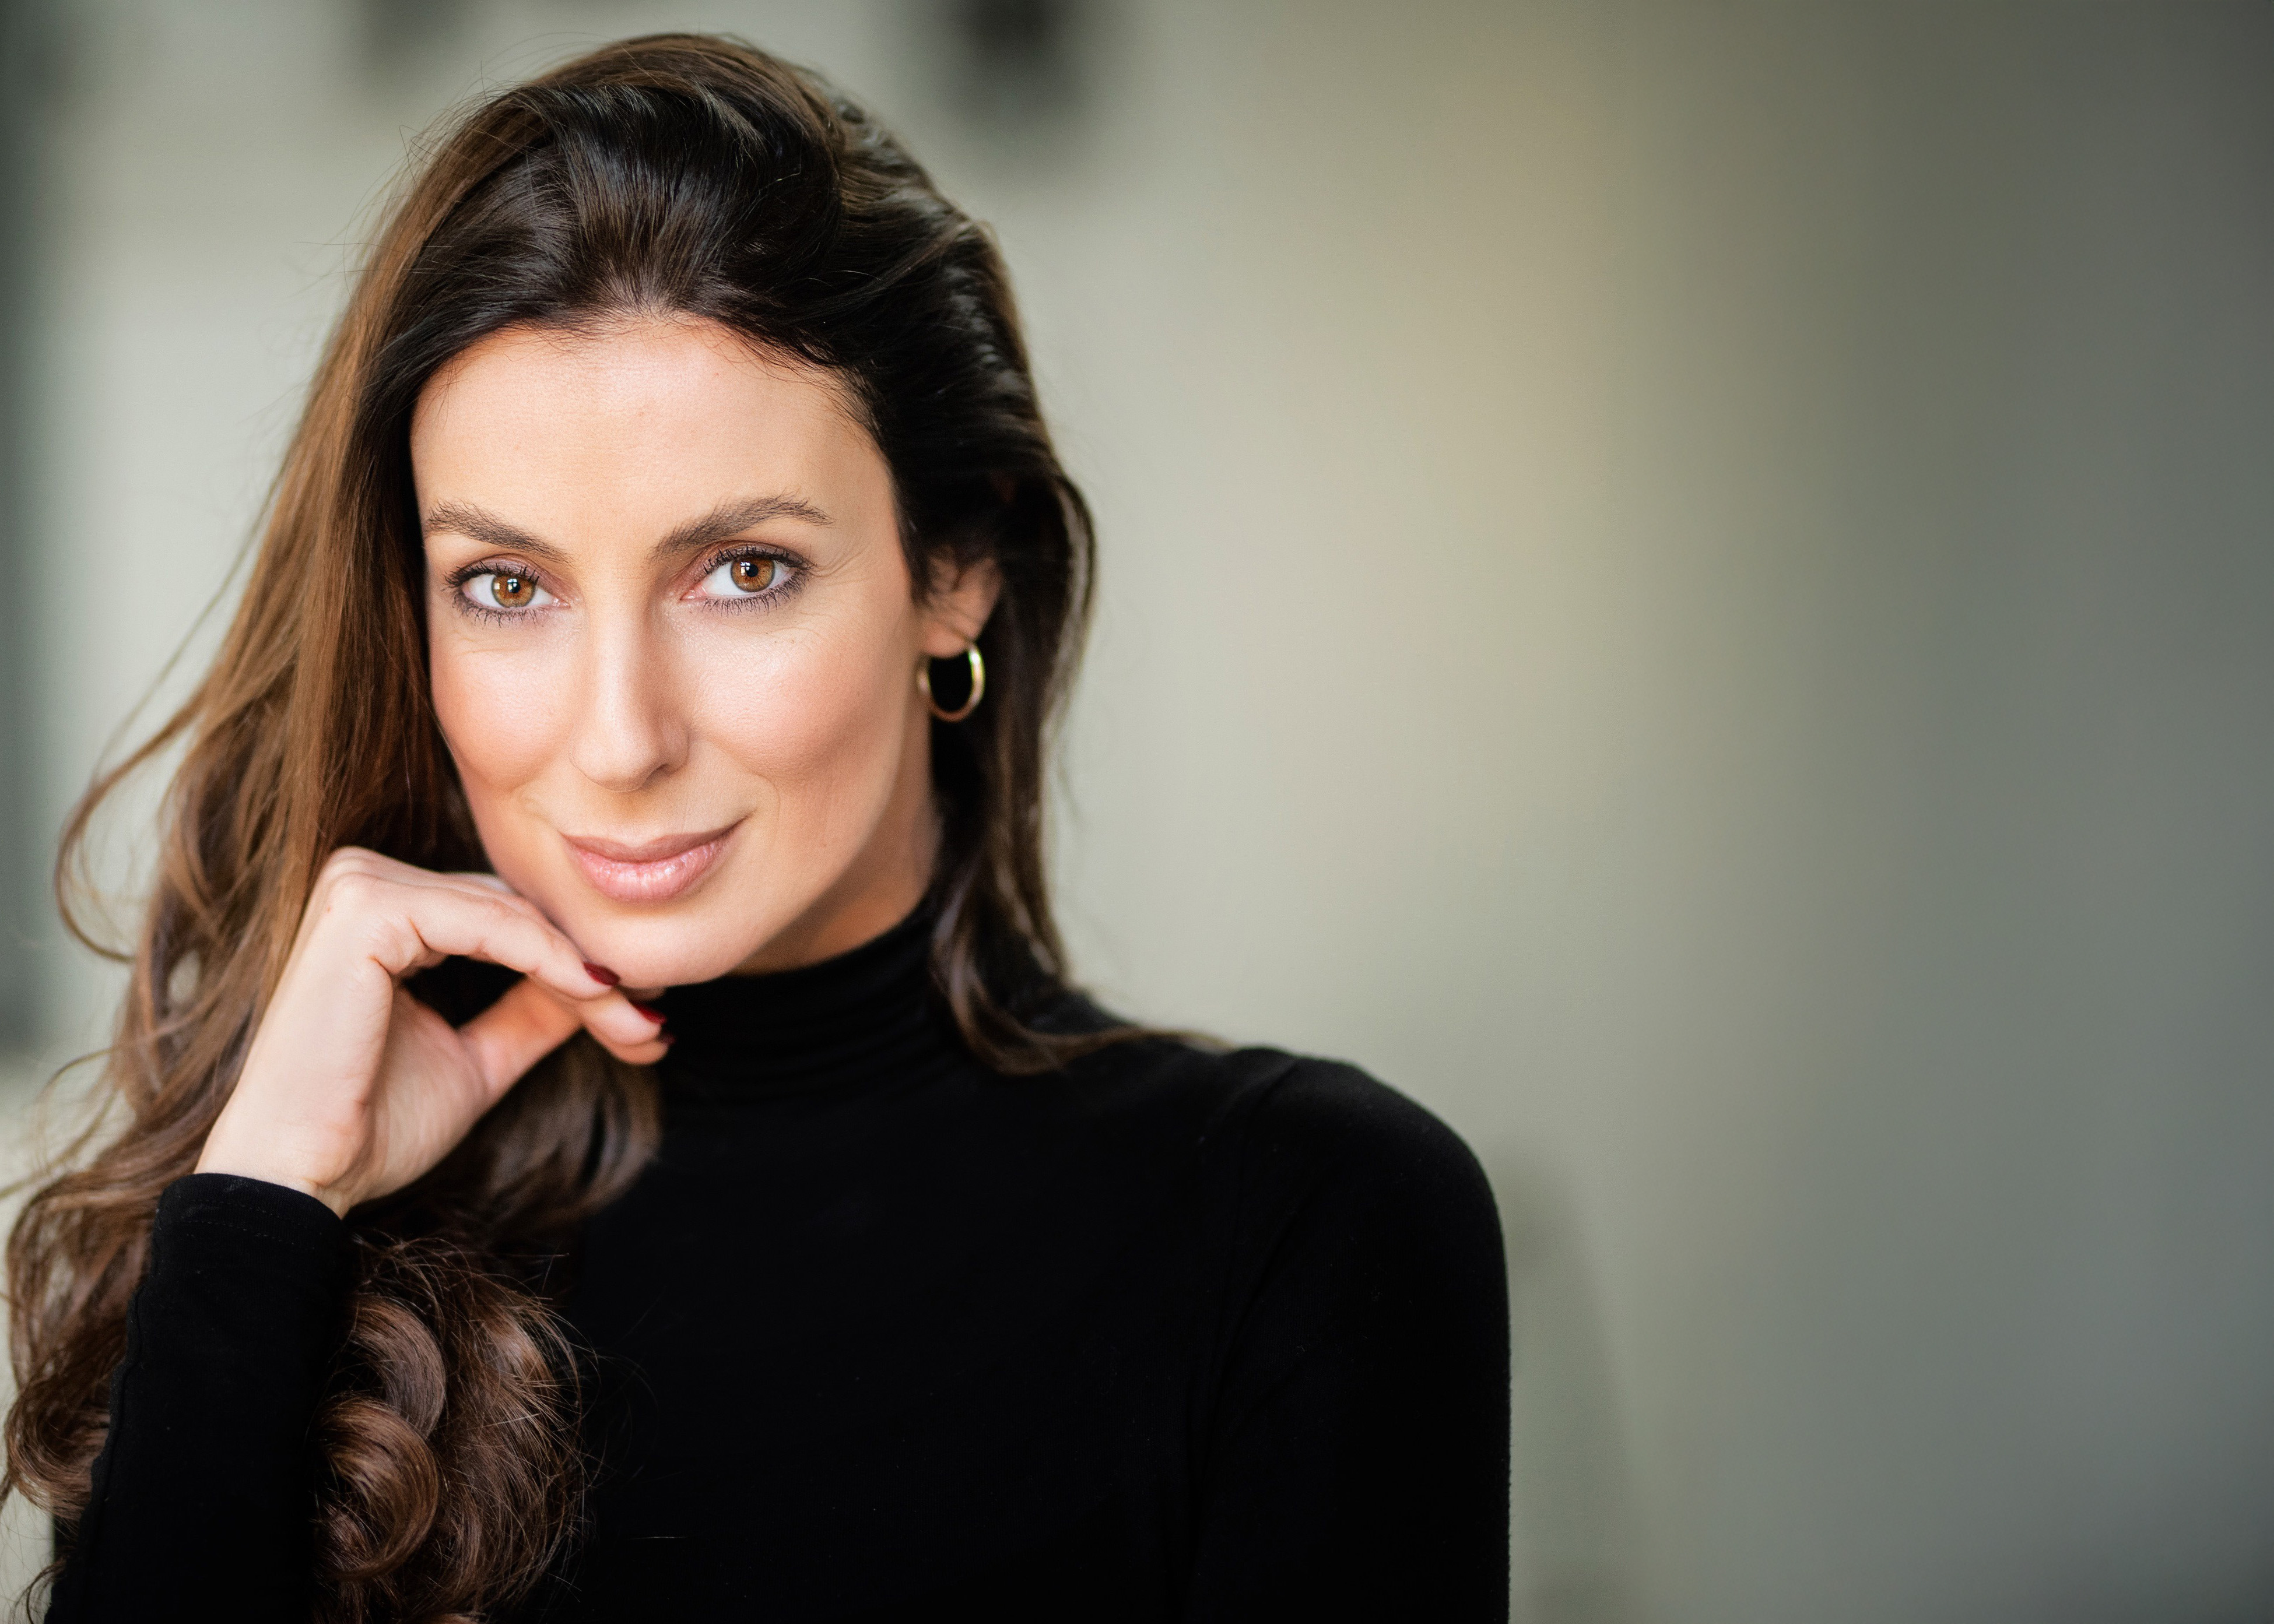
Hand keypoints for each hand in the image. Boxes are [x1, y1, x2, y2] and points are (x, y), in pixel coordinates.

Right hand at [196, 847, 667, 1215]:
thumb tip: (611, 986)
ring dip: (584, 971)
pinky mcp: (364, 910)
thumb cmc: (371, 1124)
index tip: (650, 1009)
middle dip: (593, 970)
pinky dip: (549, 959)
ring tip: (637, 1021)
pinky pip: (488, 923)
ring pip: (513, 916)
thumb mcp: (478, 1057)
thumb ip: (533, 1012)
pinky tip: (594, 993)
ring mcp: (358, 886)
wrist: (304, 1178)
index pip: (508, 917)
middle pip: (517, 912)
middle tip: (655, 1020)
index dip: (580, 962)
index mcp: (383, 908)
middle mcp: (365, 880)